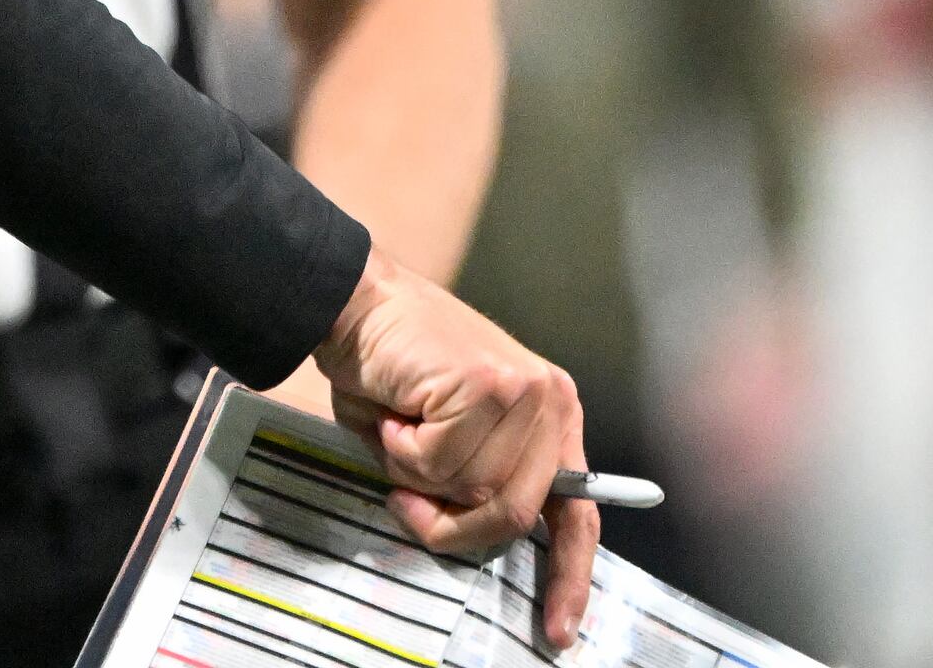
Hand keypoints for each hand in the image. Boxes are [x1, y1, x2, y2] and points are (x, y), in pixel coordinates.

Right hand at [312, 251, 594, 649]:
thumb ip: (474, 483)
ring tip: (397, 429)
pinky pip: (439, 462)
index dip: (567, 577)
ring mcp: (524, 391)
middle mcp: (551, 402)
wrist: (355, 303)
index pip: (577, 514)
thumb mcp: (447, 440)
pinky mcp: (486, 385)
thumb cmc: (392, 372)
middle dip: (449, 524)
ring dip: (415, 474)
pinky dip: (399, 450)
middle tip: (404, 503)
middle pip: (513, 513)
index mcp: (553, 418)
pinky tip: (393, 413)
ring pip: (472, 489)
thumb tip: (464, 533)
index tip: (557, 630)